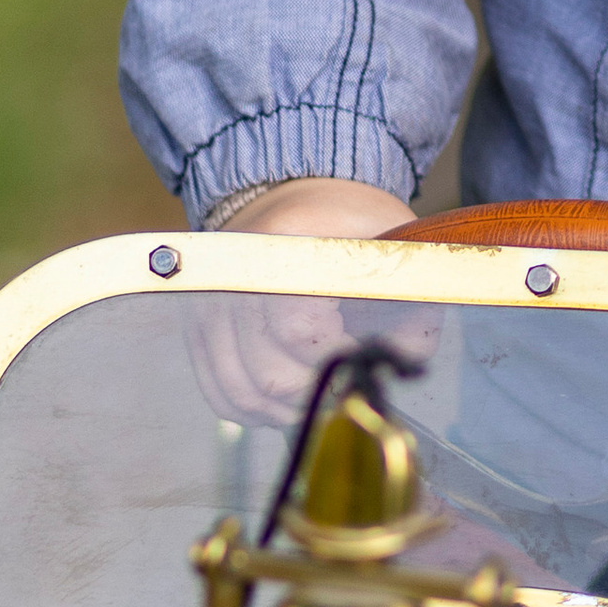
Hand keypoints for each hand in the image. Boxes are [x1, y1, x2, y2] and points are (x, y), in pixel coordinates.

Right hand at [186, 181, 417, 423]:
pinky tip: (288, 396)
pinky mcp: (198, 330)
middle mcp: (234, 276)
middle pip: (270, 373)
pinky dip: (257, 409)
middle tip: (346, 384)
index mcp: (284, 244)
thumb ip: (409, 306)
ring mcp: (209, 305)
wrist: (290, 198)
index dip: (336, 359)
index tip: (362, 356)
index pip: (298, 330)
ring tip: (321, 393)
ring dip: (288, 409)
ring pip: (244, 392)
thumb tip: (396, 361)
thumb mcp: (391, 248)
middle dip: (317, 391)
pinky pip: (222, 394)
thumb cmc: (346, 226)